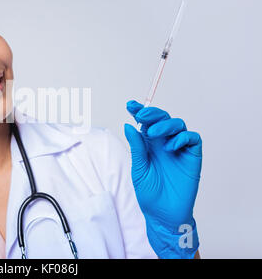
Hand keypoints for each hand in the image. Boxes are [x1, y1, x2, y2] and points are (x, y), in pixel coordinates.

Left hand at [124, 100, 201, 257]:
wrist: (163, 214)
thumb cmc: (150, 194)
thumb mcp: (139, 168)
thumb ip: (137, 147)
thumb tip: (129, 125)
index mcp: (149, 145)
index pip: (145, 123)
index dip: (139, 111)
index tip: (130, 105)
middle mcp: (164, 143)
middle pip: (162, 119)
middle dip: (152, 114)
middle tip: (142, 115)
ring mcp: (179, 149)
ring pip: (177, 124)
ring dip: (165, 125)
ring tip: (153, 134)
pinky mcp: (192, 156)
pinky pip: (192, 138)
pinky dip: (181, 137)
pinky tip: (170, 146)